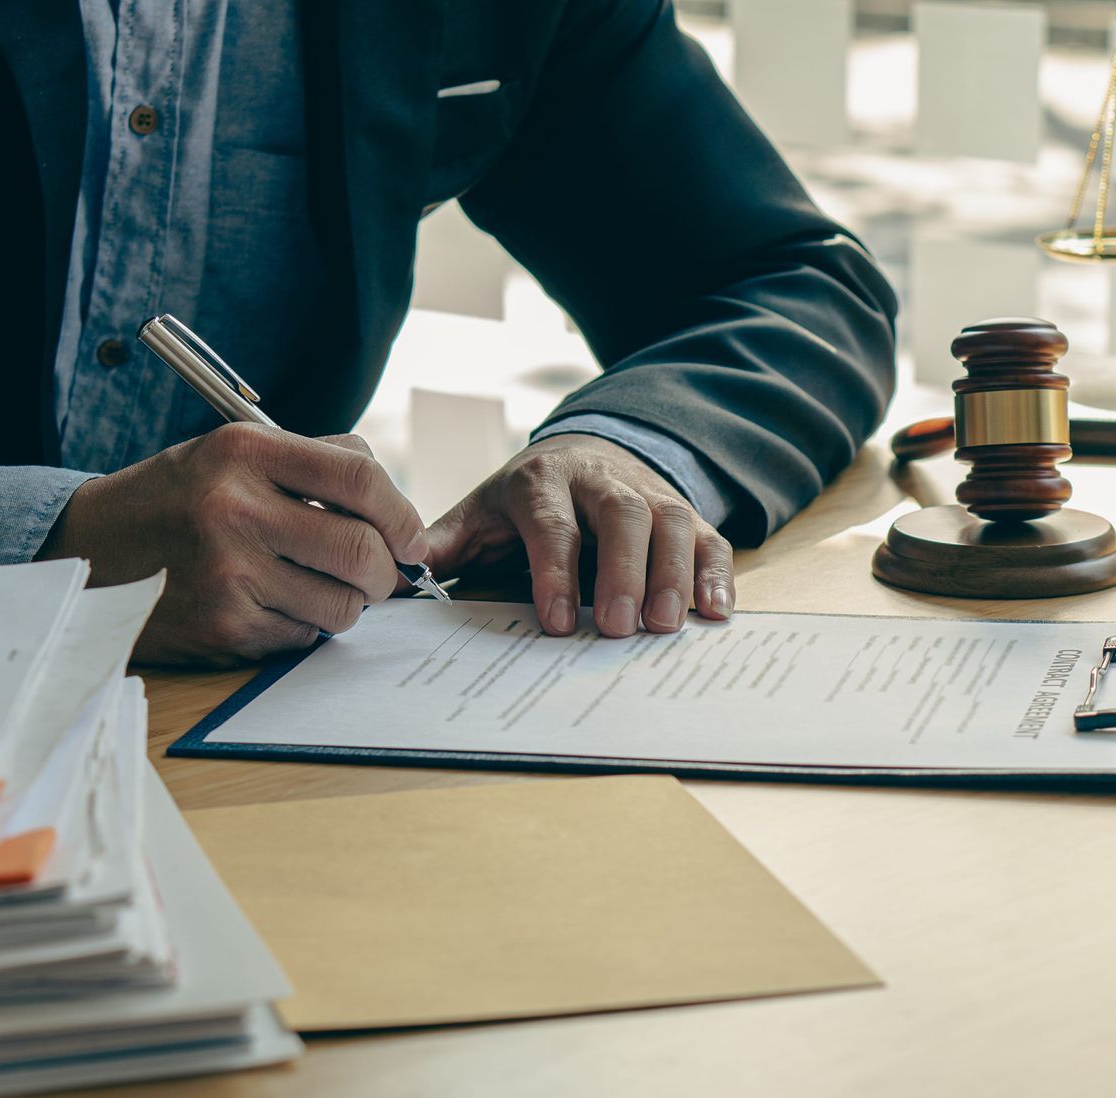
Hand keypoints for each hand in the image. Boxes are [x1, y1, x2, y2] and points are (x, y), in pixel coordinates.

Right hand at [39, 421, 429, 665]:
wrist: (87, 552)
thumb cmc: (179, 500)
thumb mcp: (234, 455)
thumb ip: (315, 465)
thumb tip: (399, 515)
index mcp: (244, 451)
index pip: (359, 475)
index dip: (402, 513)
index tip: (411, 538)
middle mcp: (235, 509)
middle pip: (362, 550)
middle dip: (386, 571)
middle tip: (379, 575)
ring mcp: (228, 573)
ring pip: (343, 605)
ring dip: (347, 604)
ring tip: (314, 586)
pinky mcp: (223, 627)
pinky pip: (305, 636)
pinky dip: (303, 626)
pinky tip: (269, 605)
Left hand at [424, 435, 734, 636]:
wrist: (582, 452)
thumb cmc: (525, 501)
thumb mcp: (480, 514)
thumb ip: (445, 544)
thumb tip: (399, 575)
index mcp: (543, 481)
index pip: (552, 524)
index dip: (556, 571)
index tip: (555, 621)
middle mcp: (601, 479)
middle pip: (622, 516)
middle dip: (623, 571)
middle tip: (617, 627)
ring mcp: (648, 493)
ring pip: (669, 522)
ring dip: (672, 574)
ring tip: (663, 626)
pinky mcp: (684, 512)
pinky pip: (708, 537)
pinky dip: (716, 573)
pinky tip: (715, 612)